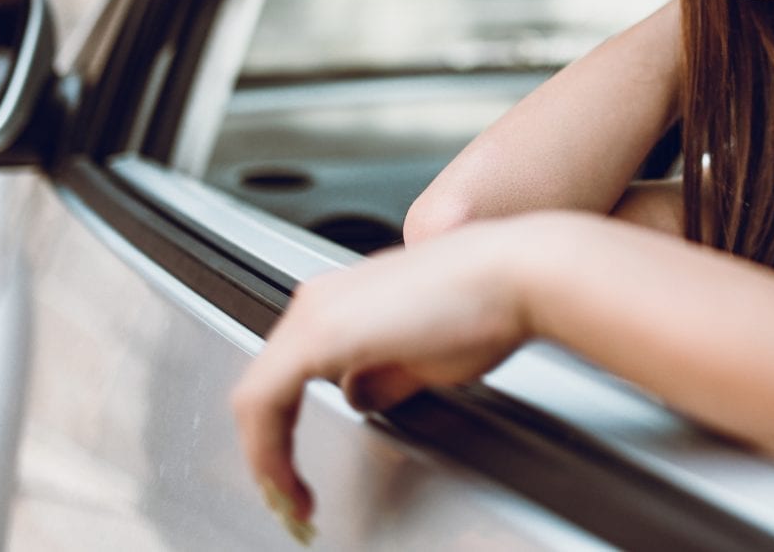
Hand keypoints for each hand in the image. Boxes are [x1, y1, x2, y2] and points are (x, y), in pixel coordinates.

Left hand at [229, 217, 546, 529]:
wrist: (516, 274)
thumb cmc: (490, 305)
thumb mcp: (426, 357)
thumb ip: (383, 377)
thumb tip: (364, 396)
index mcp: (344, 300)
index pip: (290, 373)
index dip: (286, 432)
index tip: (300, 474)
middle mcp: (320, 300)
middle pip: (267, 384)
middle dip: (272, 449)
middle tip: (290, 496)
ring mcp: (316, 313)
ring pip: (258, 395)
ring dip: (267, 455)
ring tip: (290, 499)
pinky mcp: (319, 333)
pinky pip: (264, 401)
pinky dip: (268, 449)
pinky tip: (287, 480)